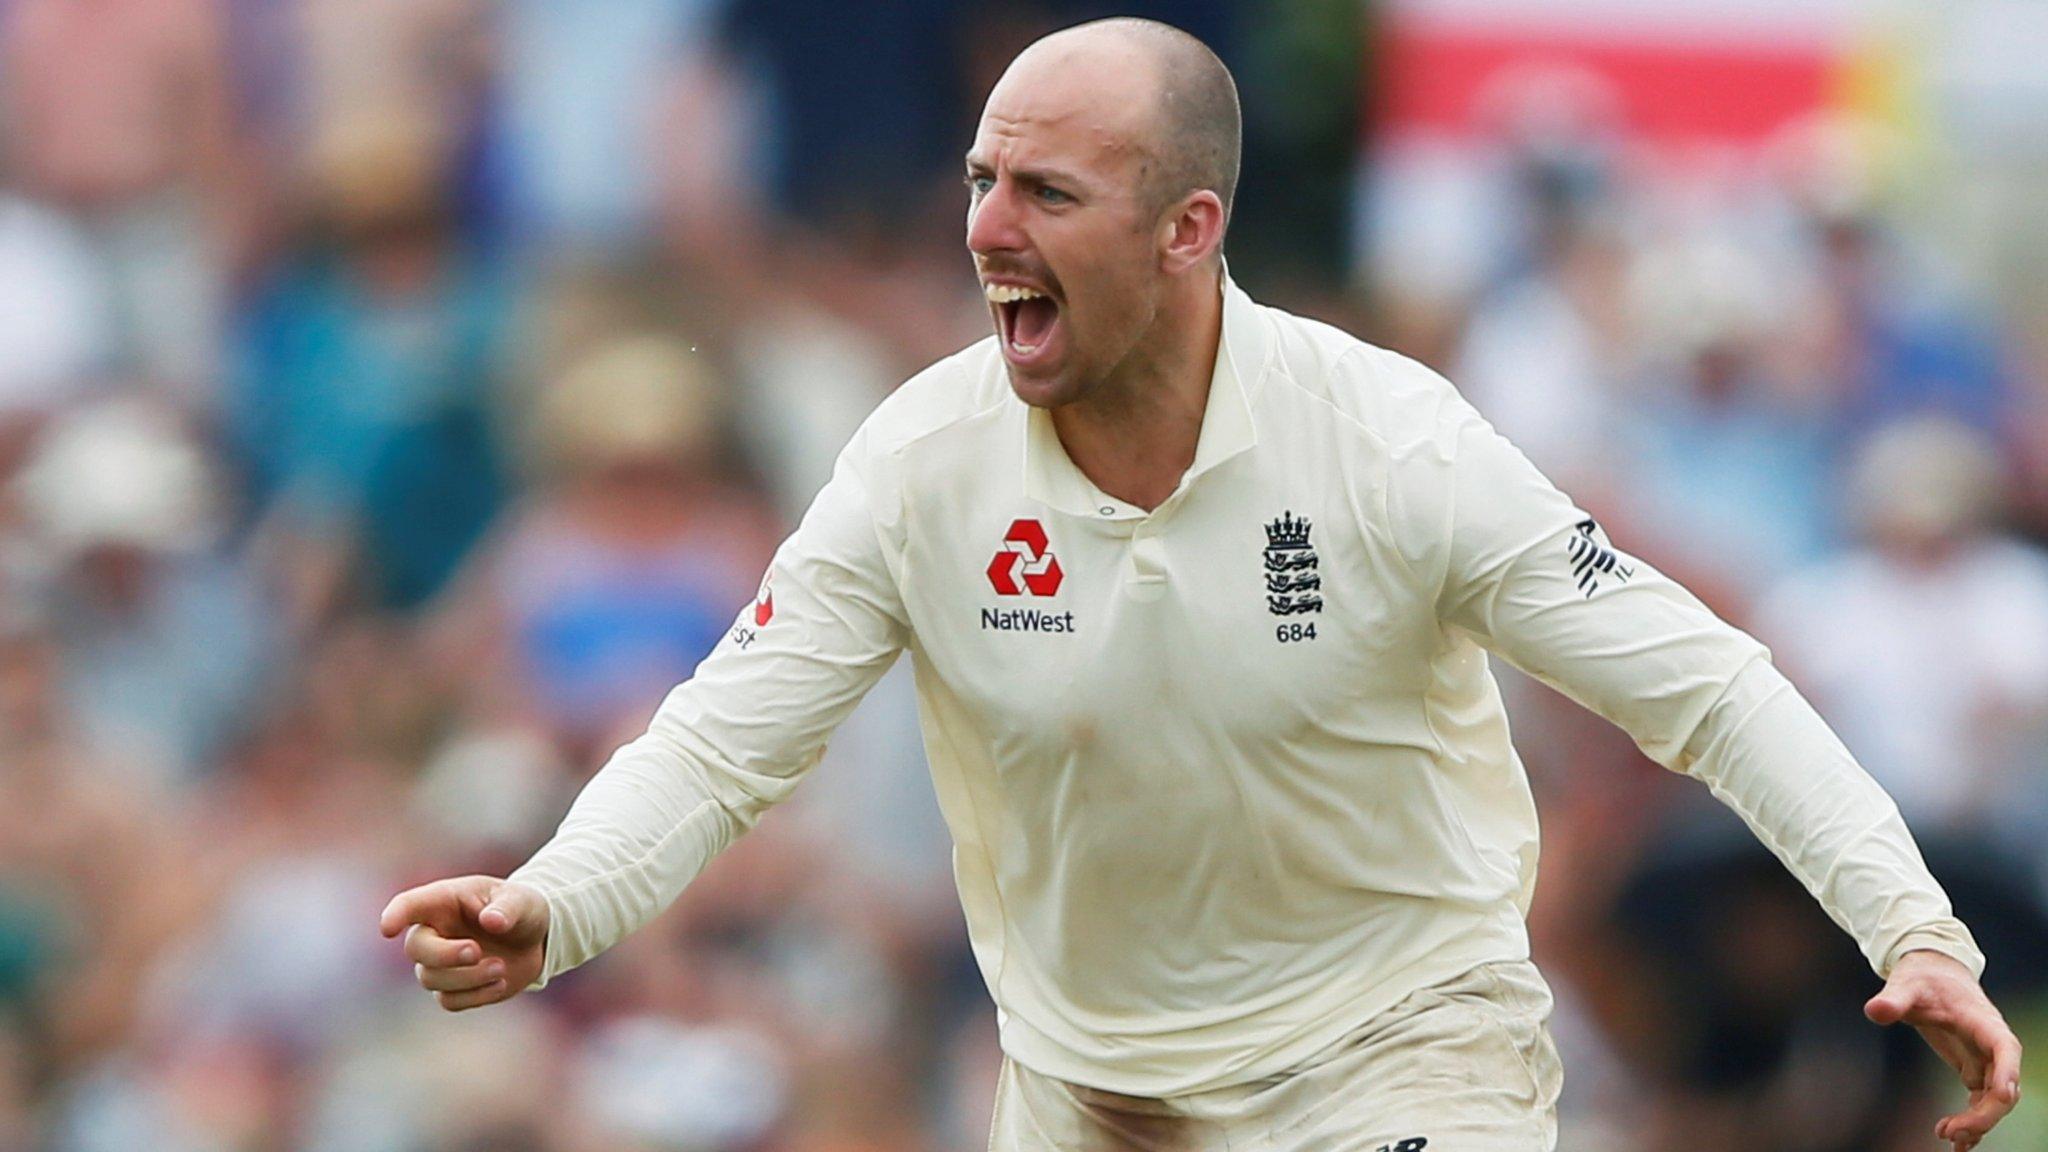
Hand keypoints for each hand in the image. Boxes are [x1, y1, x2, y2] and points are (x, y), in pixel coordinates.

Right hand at [379, 875, 548, 1011]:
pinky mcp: (453, 988)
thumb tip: (491, 921)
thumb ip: (508, 908)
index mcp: (445, 901)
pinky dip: (476, 996)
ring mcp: (441, 962)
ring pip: (431, 979)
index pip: (410, 905)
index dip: (395, 915)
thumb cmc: (523, 909)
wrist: (538, 939)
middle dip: (445, 954)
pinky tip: (501, 983)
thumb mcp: (524, 901)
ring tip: (501, 967)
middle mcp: (435, 931)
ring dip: (468, 977)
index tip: (388, 928)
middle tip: (476, 951)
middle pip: (416, 949)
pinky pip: (449, 1001)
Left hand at [1865, 950, 2022, 1150]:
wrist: (1931, 974)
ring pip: (1993, 1101)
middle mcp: (1993, 1046)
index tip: (1997, 1098)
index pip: (2006, 1051)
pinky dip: (1971, 1121)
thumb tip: (1874, 1011)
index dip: (2006, 1076)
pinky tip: (1954, 1140)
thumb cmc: (1924, 978)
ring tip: (1946, 1136)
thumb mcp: (1906, 984)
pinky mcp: (1973, 1070)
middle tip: (1949, 1131)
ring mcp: (1986, 1061)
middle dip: (1983, 1114)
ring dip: (1976, 1123)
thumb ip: (1893, 999)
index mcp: (1985, 1024)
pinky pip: (1980, 1102)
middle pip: (2004, 1088)